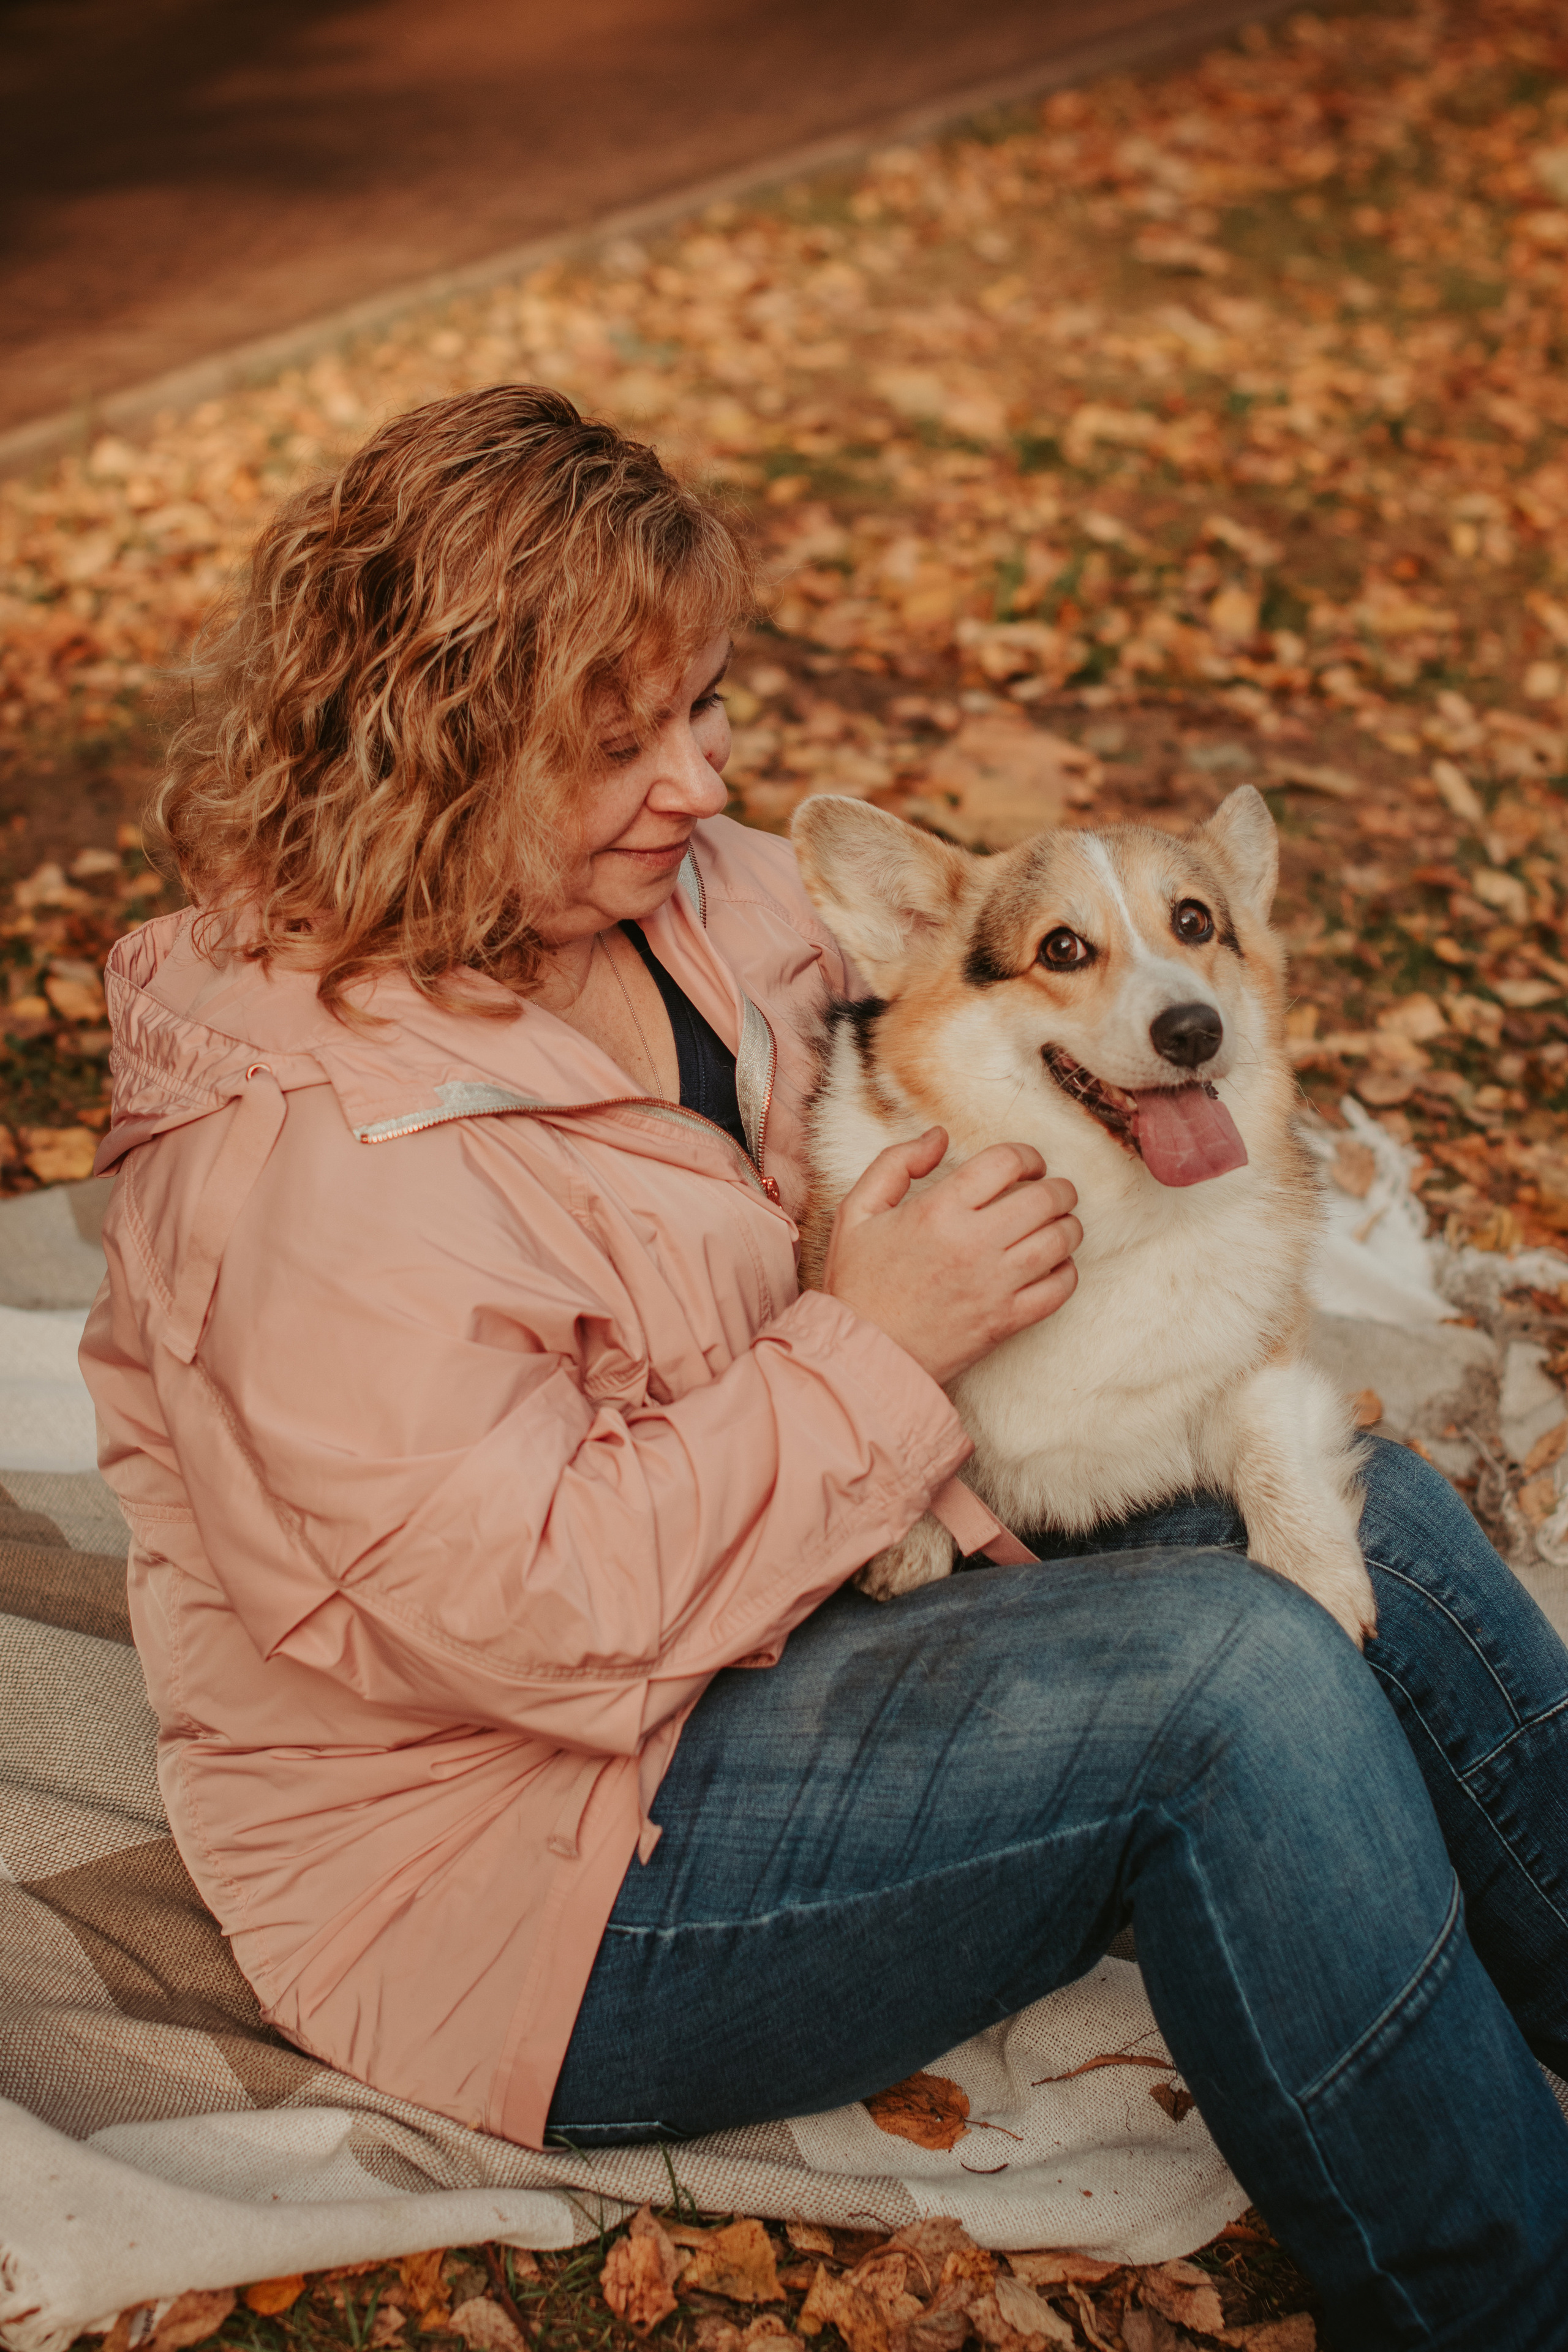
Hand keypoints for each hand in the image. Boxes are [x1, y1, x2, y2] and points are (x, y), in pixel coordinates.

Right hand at [819, 1128, 1080, 1387]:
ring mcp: (993, 1285)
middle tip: (1055, 1192)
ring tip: (1059, 1224)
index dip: (1028, 1155)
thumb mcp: (857, 1211)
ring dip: (1069, 1226)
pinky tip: (1054, 1265)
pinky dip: (1067, 1272)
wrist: (862, 1354)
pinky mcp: (1005, 1321)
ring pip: (1060, 1242)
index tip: (1029, 1165)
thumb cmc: (857, 1283)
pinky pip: (1059, 1289)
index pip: (1006, 1163)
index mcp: (937, 1211)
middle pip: (1046, 1199)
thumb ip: (895, 1163)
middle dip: (1059, 1188)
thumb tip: (939, 1136)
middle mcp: (972, 1244)